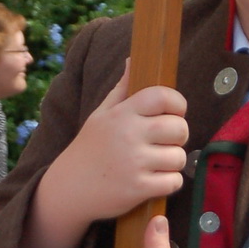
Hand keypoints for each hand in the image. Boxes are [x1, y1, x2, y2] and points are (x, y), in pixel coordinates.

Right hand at [25, 63, 188, 247]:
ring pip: (179, 157)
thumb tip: (132, 59)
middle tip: (166, 141)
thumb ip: (122, 88)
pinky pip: (174, 182)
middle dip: (179, 135)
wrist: (69, 187)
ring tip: (157, 162)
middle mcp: (129, 135)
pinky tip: (155, 180)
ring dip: (173, 162)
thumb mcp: (101, 114)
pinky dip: (169, 183)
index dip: (177, 104)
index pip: (163, 97)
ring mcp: (134, 163)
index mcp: (122, 113)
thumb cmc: (90, 147)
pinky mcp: (138, 188)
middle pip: (179, 128)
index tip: (175, 113)